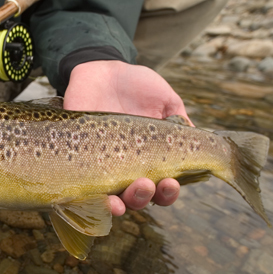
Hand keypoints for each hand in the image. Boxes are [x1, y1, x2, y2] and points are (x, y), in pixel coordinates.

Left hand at [65, 60, 191, 215]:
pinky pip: (81, 186)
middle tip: (146, 184)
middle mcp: (125, 169)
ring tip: (126, 196)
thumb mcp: (165, 100)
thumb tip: (197, 145)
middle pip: (136, 199)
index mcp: (149, 160)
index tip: (172, 183)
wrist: (101, 69)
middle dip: (144, 197)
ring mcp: (99, 167)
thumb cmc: (137, 86)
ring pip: (111, 199)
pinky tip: (101, 197)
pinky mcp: (74, 159)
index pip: (161, 188)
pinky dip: (90, 197)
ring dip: (121, 204)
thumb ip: (180, 122)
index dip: (168, 193)